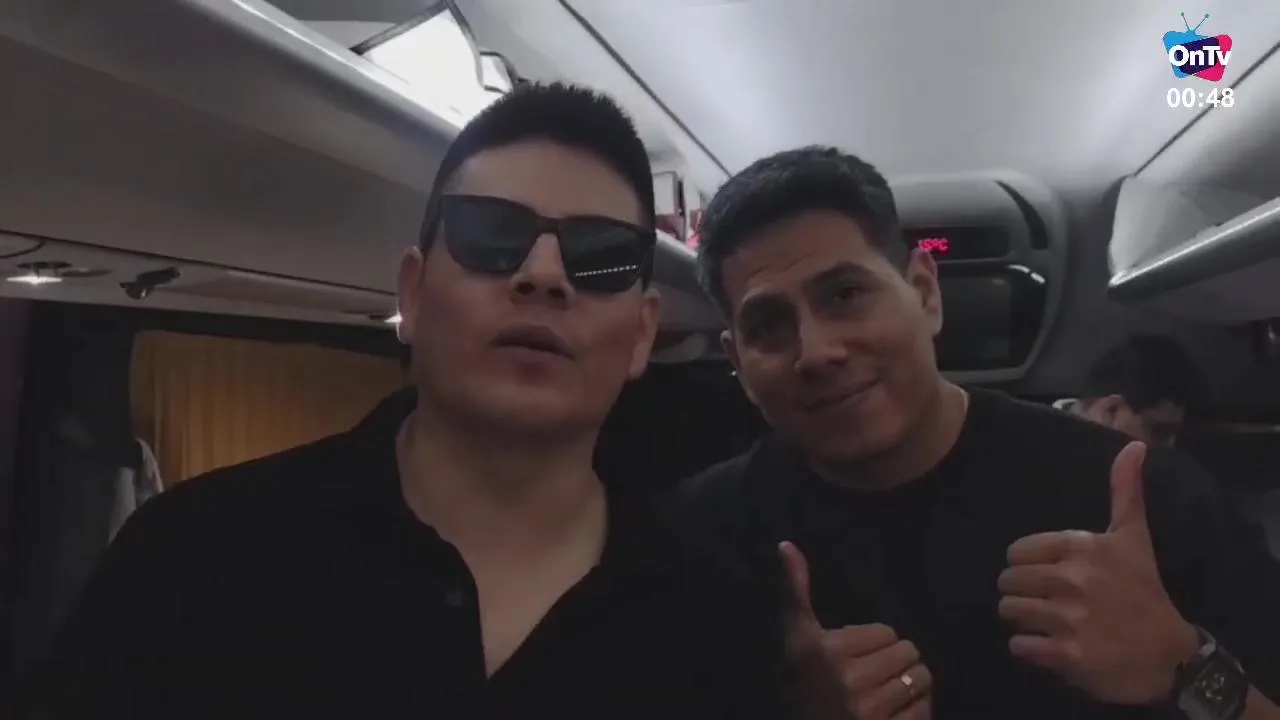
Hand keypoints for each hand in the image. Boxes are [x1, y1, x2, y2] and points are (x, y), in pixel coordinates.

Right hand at [780, 541, 932, 719]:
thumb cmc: (804, 686)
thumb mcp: (796, 641)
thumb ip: (795, 592)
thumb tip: (786, 544)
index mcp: (823, 651)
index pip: (885, 632)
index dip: (872, 643)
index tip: (852, 658)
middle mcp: (848, 679)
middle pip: (907, 652)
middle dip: (895, 661)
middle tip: (875, 676)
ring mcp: (870, 710)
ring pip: (921, 679)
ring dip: (911, 685)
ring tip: (888, 693)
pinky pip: (924, 709)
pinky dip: (915, 710)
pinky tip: (894, 713)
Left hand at [998, 441, 1198, 704]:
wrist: (1169, 654)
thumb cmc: (1144, 591)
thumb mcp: (1134, 538)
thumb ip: (1125, 491)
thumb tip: (1135, 445)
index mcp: (1083, 548)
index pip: (1018, 551)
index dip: (1026, 564)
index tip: (1046, 573)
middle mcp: (1074, 579)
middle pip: (1008, 580)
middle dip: (1020, 592)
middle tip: (1043, 600)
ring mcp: (1069, 618)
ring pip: (1009, 610)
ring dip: (1022, 620)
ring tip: (1046, 622)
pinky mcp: (1066, 654)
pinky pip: (1019, 645)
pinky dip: (1027, 648)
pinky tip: (1049, 645)